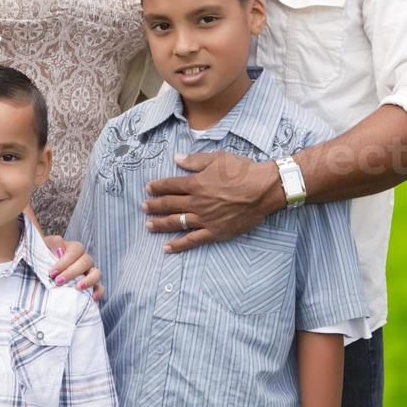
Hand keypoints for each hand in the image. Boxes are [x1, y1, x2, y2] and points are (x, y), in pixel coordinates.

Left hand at [44, 235, 103, 299]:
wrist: (46, 271)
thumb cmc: (45, 257)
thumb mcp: (45, 246)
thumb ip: (52, 243)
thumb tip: (60, 250)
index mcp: (74, 248)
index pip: (75, 251)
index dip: (64, 262)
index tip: (52, 273)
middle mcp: (84, 259)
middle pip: (86, 261)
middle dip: (72, 272)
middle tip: (58, 281)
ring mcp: (90, 272)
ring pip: (97, 273)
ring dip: (88, 280)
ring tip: (77, 288)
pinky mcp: (92, 285)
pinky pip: (100, 287)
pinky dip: (99, 292)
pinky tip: (93, 297)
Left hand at [141, 152, 284, 252]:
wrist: (263, 189)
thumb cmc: (242, 171)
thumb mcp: (217, 158)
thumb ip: (194, 160)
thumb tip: (176, 158)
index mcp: (195, 184)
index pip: (170, 185)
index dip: (157, 187)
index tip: (148, 189)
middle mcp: (196, 202)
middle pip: (169, 204)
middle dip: (154, 206)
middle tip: (142, 207)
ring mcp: (205, 219)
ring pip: (177, 222)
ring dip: (160, 224)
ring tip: (148, 225)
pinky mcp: (215, 232)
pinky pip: (193, 240)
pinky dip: (178, 244)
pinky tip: (166, 247)